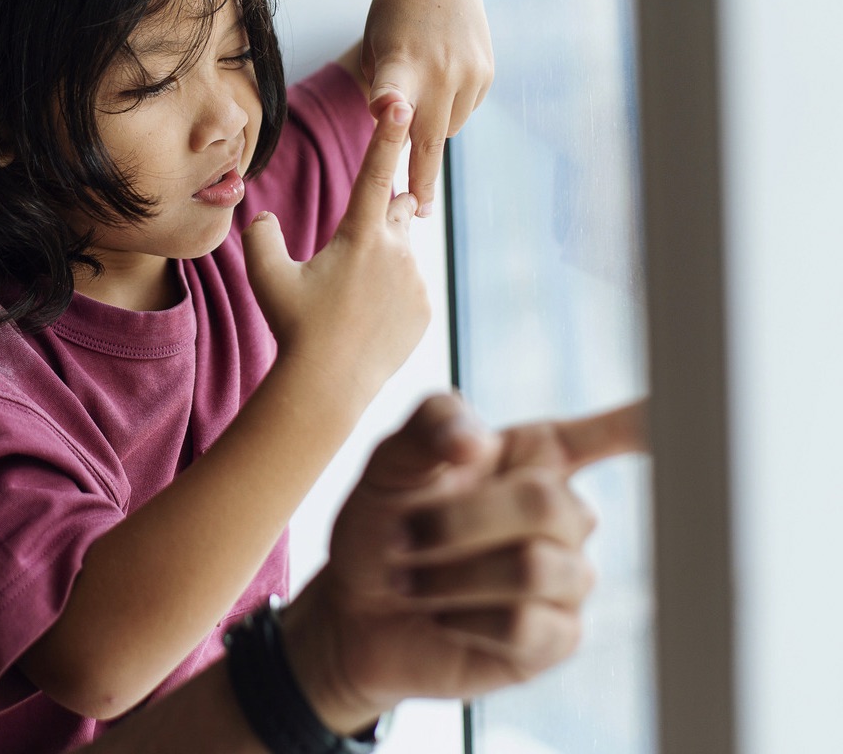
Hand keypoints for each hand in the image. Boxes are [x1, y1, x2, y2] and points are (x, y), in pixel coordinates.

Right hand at [243, 98, 429, 405]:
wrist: (328, 385)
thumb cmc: (294, 326)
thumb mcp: (264, 275)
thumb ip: (261, 235)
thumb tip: (263, 216)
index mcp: (359, 235)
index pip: (375, 172)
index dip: (387, 134)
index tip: (401, 102)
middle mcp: (396, 251)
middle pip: (401, 207)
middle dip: (387, 211)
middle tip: (356, 244)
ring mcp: (416, 281)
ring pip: (404, 252)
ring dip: (384, 261)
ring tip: (352, 299)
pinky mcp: (426, 309)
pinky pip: (412, 287)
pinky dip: (392, 295)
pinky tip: (366, 321)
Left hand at [282, 393, 647, 731]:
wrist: (357, 606)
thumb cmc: (385, 520)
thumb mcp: (393, 459)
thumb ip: (431, 426)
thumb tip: (475, 441)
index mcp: (536, 456)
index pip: (617, 433)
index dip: (657, 423)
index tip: (687, 408)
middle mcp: (564, 513)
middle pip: (547, 504)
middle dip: (460, 520)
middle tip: (402, 533)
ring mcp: (566, 578)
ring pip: (533, 567)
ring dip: (452, 573)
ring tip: (411, 579)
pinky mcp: (553, 638)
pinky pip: (525, 624)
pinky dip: (464, 617)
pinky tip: (443, 615)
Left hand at [347, 0, 493, 215]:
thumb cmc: (391, 20)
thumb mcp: (375, 47)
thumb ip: (385, 91)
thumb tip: (401, 136)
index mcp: (398, 61)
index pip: (389, 84)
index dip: (387, 100)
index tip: (385, 112)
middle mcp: (437, 69)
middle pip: (427, 136)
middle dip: (421, 177)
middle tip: (418, 211)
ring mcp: (467, 73)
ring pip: (446, 128)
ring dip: (432, 129)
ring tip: (421, 94)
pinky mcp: (486, 74)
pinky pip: (463, 111)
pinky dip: (450, 106)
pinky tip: (443, 77)